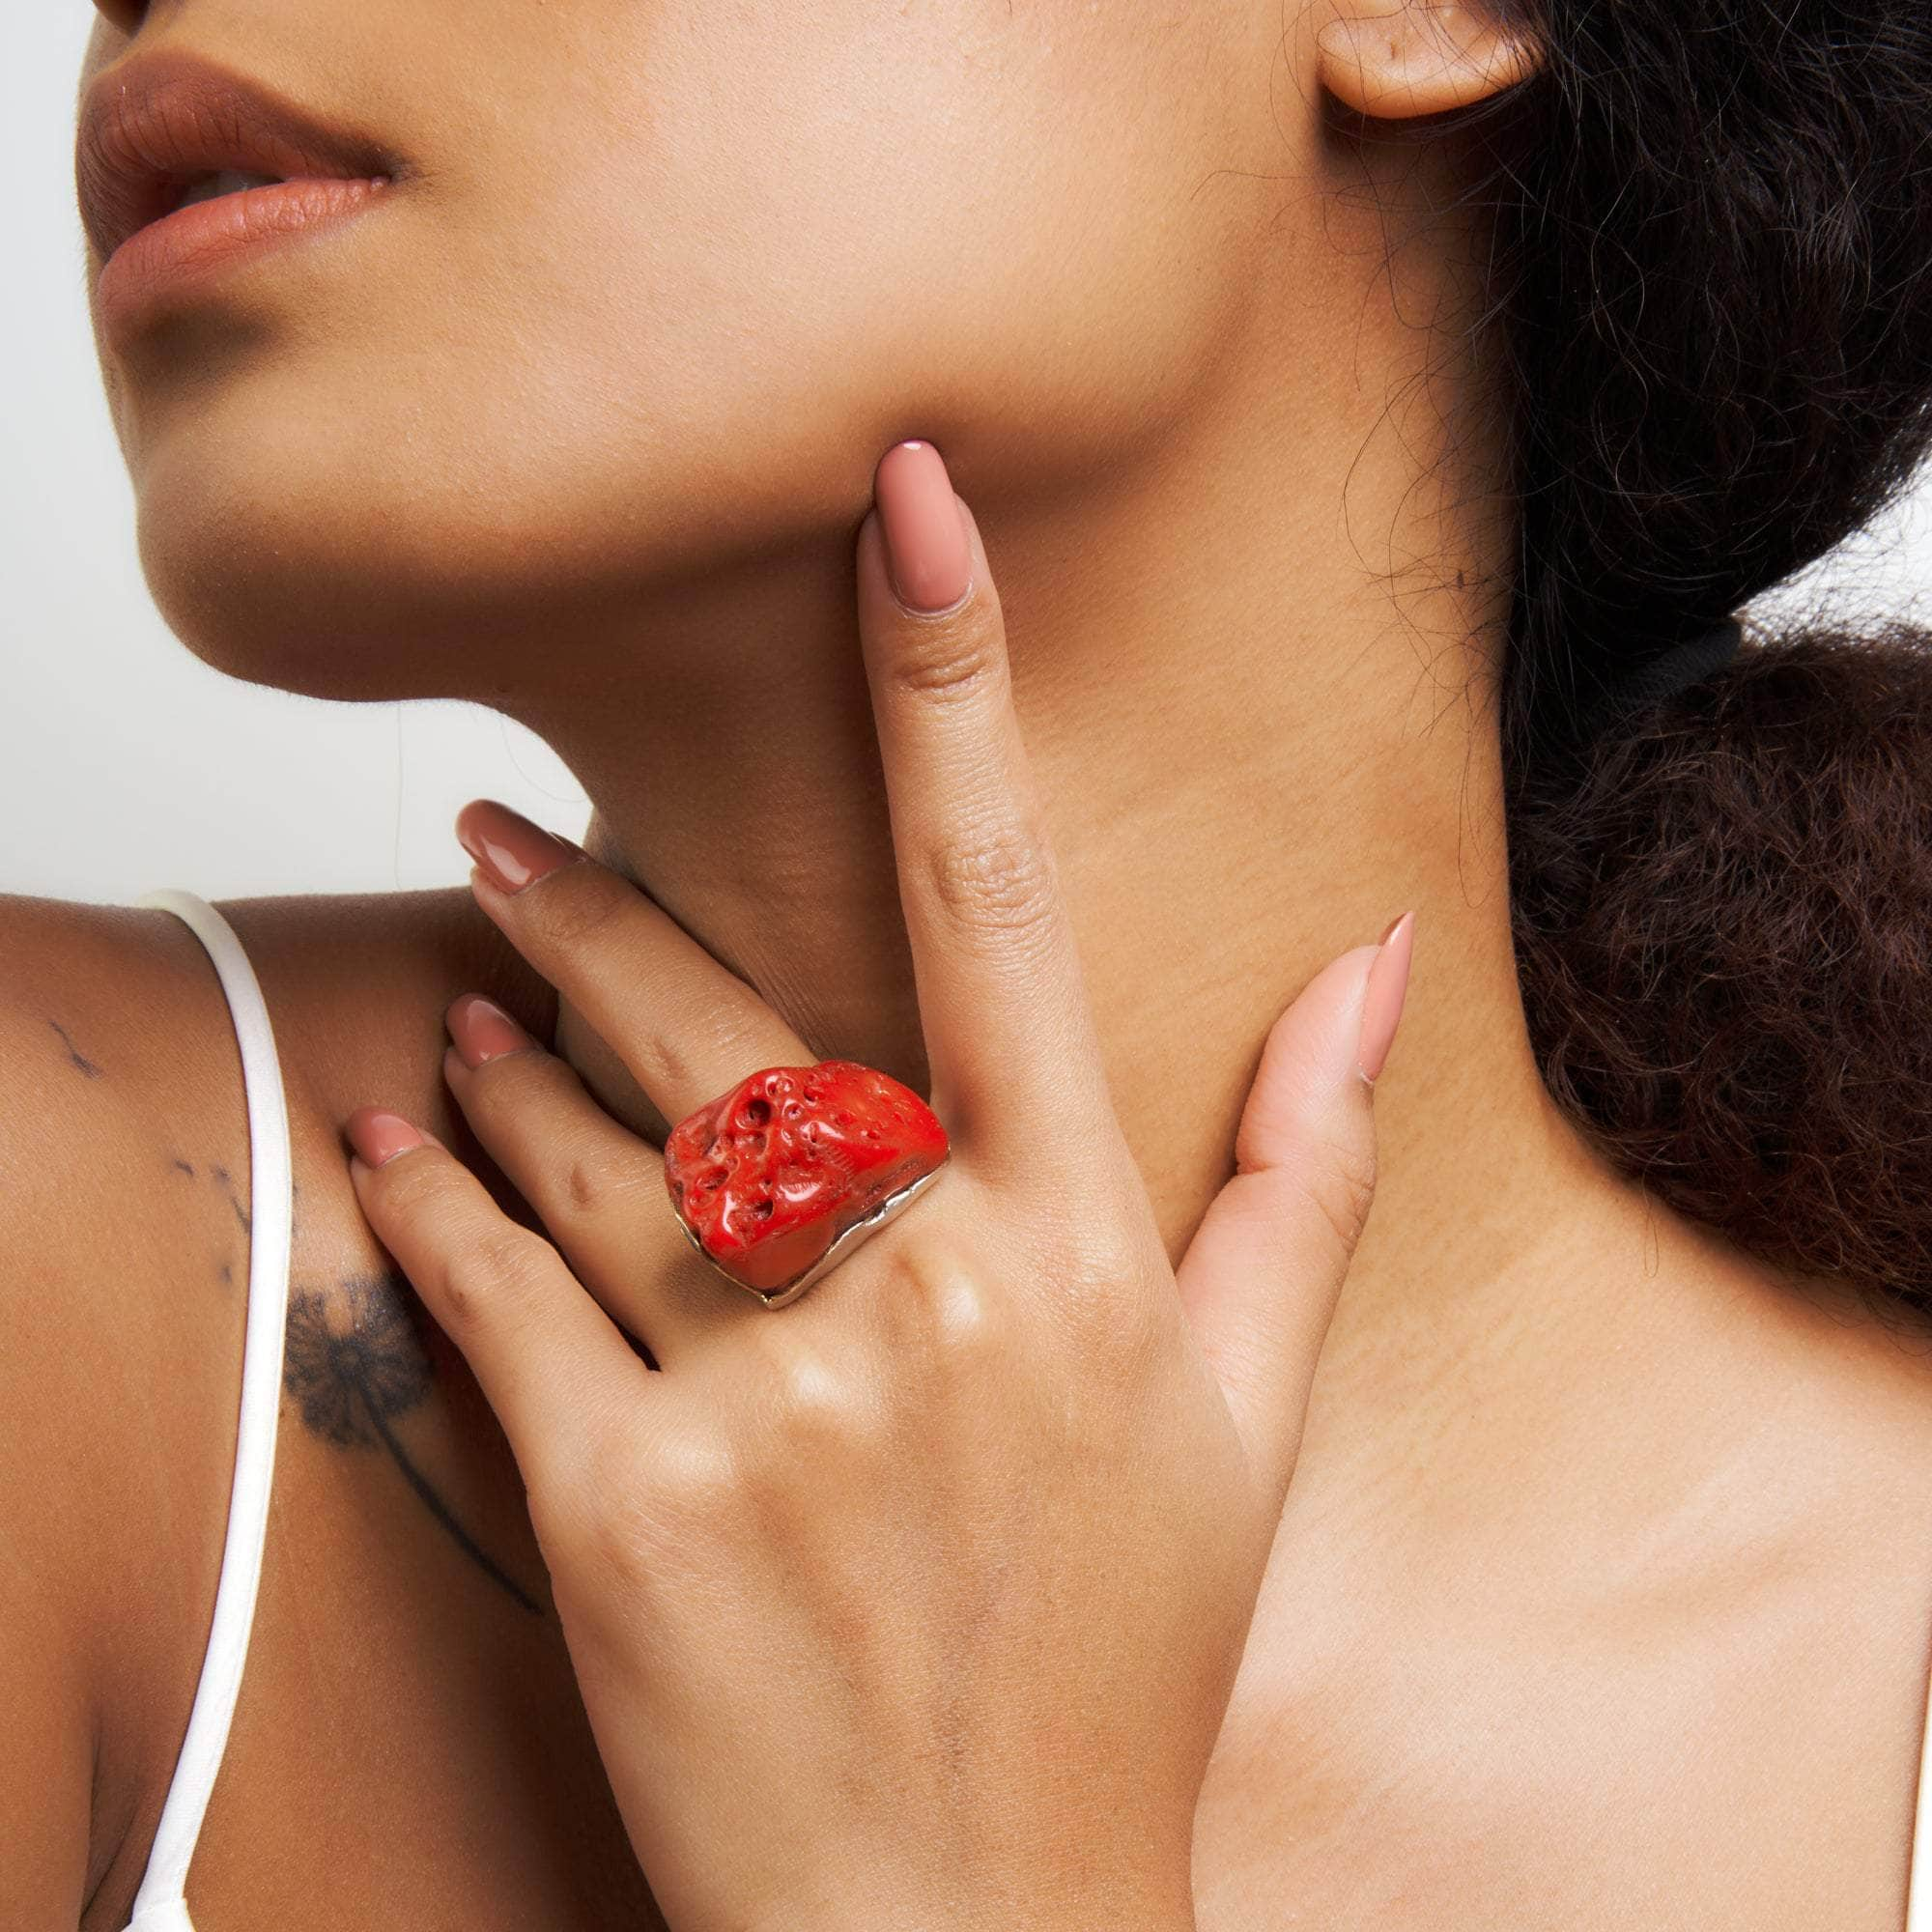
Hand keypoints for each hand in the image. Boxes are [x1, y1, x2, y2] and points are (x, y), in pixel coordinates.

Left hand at [343, 439, 1413, 1931]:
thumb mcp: (1248, 1410)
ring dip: (506, 1048)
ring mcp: (764, 1402)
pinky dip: (425, 1196)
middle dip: (591, 903)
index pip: (1005, 903)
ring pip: (590, 1148)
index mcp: (1074, 1246)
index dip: (951, 682)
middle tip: (497, 828)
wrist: (975, 1931)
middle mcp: (922, 1292)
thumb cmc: (1118, 1657)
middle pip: (726, 1018)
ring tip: (459, 988)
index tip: (898, 503)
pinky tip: (396, 1130)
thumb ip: (1302, 1165)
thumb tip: (1376, 963)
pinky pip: (491, 1298)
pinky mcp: (623, 1510)